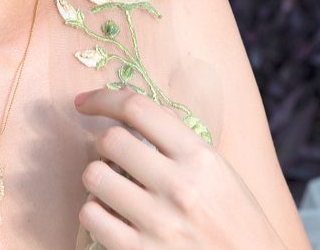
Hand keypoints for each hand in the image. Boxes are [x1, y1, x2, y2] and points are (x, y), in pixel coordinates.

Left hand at [74, 86, 286, 249]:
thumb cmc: (233, 215)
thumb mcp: (216, 168)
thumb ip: (175, 139)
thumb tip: (126, 110)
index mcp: (199, 156)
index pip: (138, 109)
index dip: (103, 98)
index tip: (86, 102)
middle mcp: (178, 186)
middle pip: (110, 140)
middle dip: (103, 142)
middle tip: (112, 153)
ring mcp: (158, 222)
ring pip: (94, 176)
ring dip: (97, 176)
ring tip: (114, 184)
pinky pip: (91, 216)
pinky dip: (94, 210)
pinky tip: (111, 212)